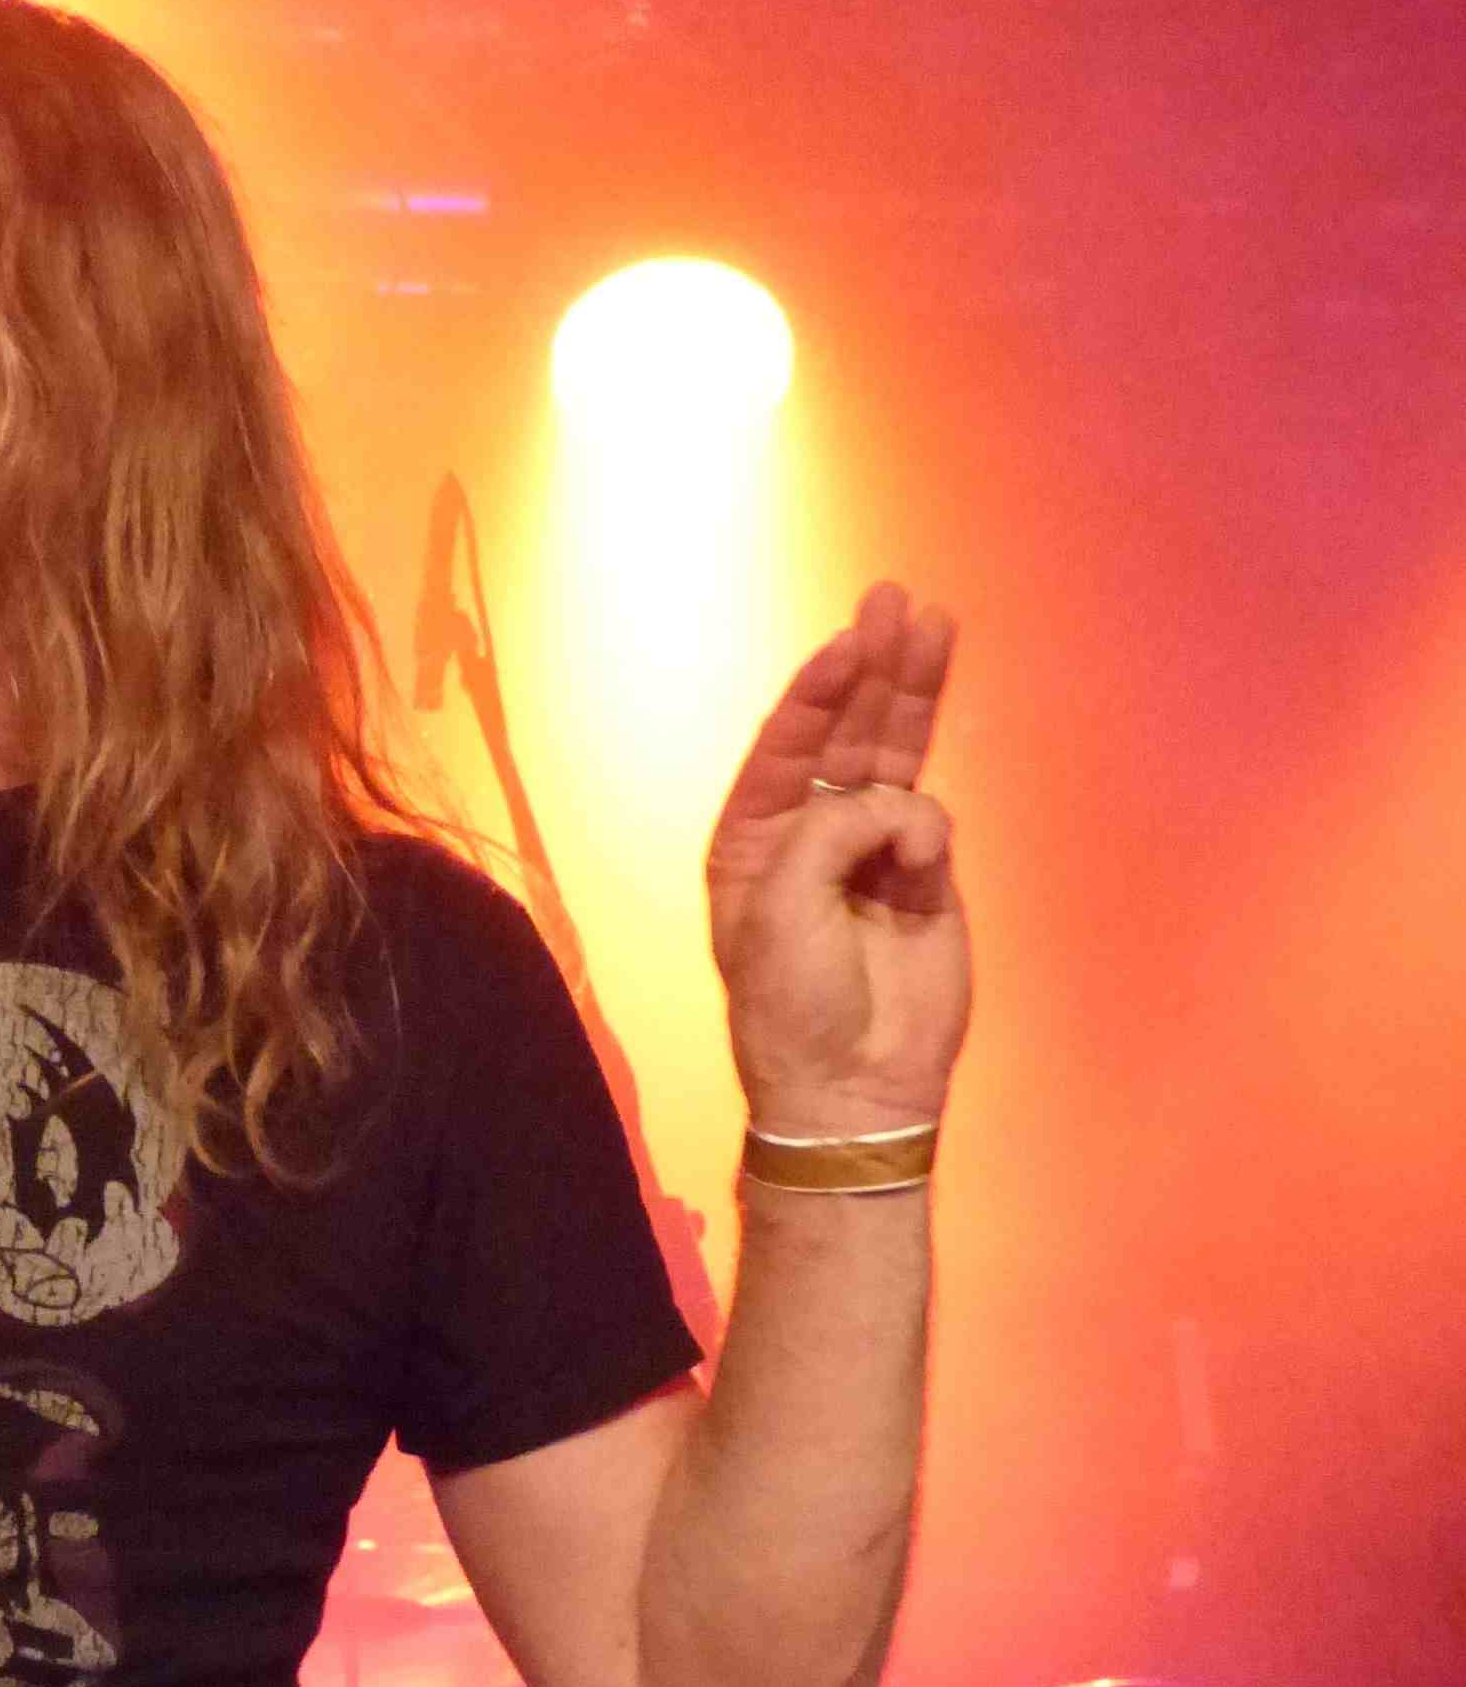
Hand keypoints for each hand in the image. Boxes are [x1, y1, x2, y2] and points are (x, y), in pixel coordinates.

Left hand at [703, 581, 970, 1138]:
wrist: (852, 1085)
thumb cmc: (793, 1002)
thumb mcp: (781, 907)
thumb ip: (827, 833)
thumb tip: (893, 804)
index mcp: (752, 842)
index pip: (785, 747)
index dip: (817, 691)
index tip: (850, 642)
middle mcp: (808, 837)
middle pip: (844, 734)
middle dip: (869, 668)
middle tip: (894, 601)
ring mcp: (870, 854)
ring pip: (894, 757)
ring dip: (912, 694)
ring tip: (934, 624)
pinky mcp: (925, 880)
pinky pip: (929, 824)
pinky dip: (924, 832)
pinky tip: (914, 863)